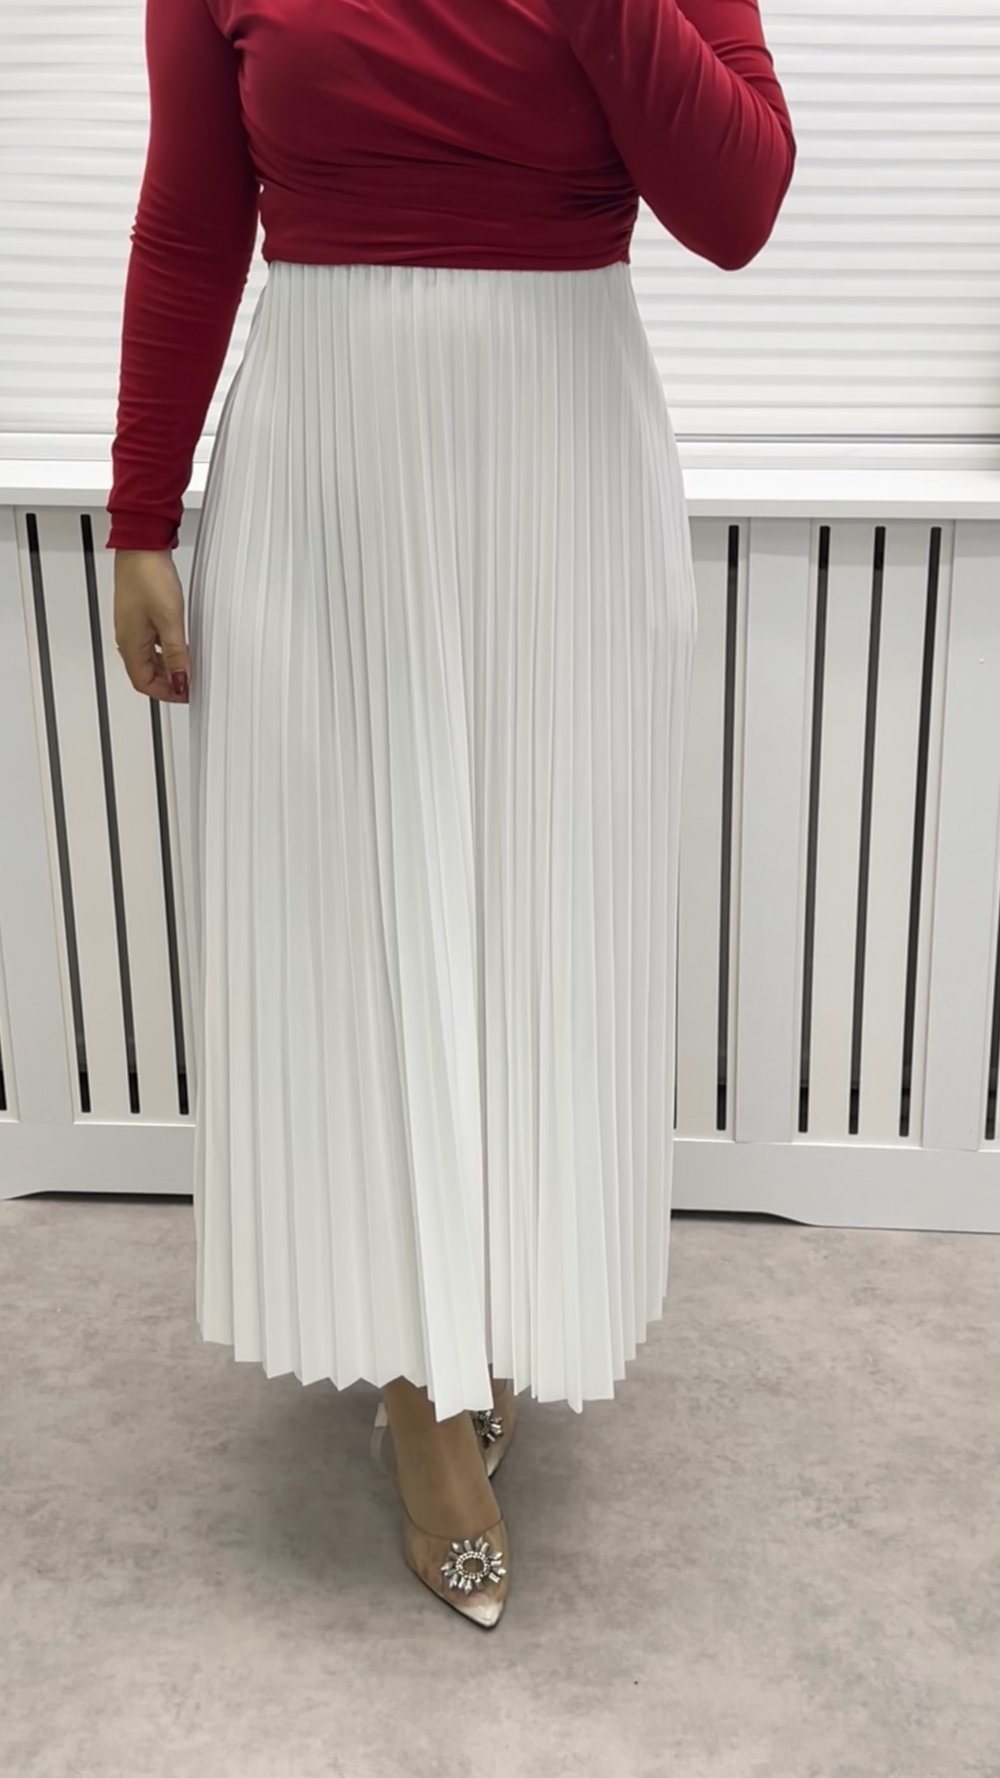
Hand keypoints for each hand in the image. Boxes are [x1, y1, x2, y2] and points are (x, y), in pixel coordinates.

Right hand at [113, 549, 190, 702]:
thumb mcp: (170, 620)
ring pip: (149, 660)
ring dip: (168, 667)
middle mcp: (127, 638)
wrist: (141, 545)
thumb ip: (176, 653)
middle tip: (191, 684)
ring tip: (189, 667)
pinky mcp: (139, 615)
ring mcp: (132, 626)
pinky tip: (180, 646)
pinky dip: (166, 651)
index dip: (167, 693)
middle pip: (145, 674)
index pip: (144, 684)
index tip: (187, 693)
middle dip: (168, 684)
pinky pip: (151, 644)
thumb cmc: (148, 575)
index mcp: (129, 644)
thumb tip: (181, 680)